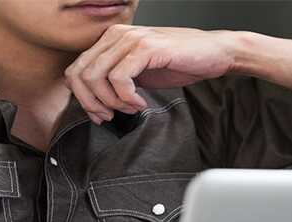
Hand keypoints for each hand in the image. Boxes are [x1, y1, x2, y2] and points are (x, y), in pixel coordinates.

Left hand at [65, 24, 238, 123]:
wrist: (214, 53)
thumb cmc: (181, 62)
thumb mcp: (140, 72)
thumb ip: (116, 79)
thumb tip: (93, 101)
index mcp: (111, 39)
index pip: (76, 69)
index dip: (83, 98)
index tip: (101, 114)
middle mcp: (117, 35)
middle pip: (80, 74)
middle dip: (93, 103)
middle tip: (112, 115)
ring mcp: (131, 39)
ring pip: (96, 77)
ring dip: (112, 101)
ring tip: (131, 108)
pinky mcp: (146, 48)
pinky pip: (119, 78)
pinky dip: (127, 97)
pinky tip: (141, 102)